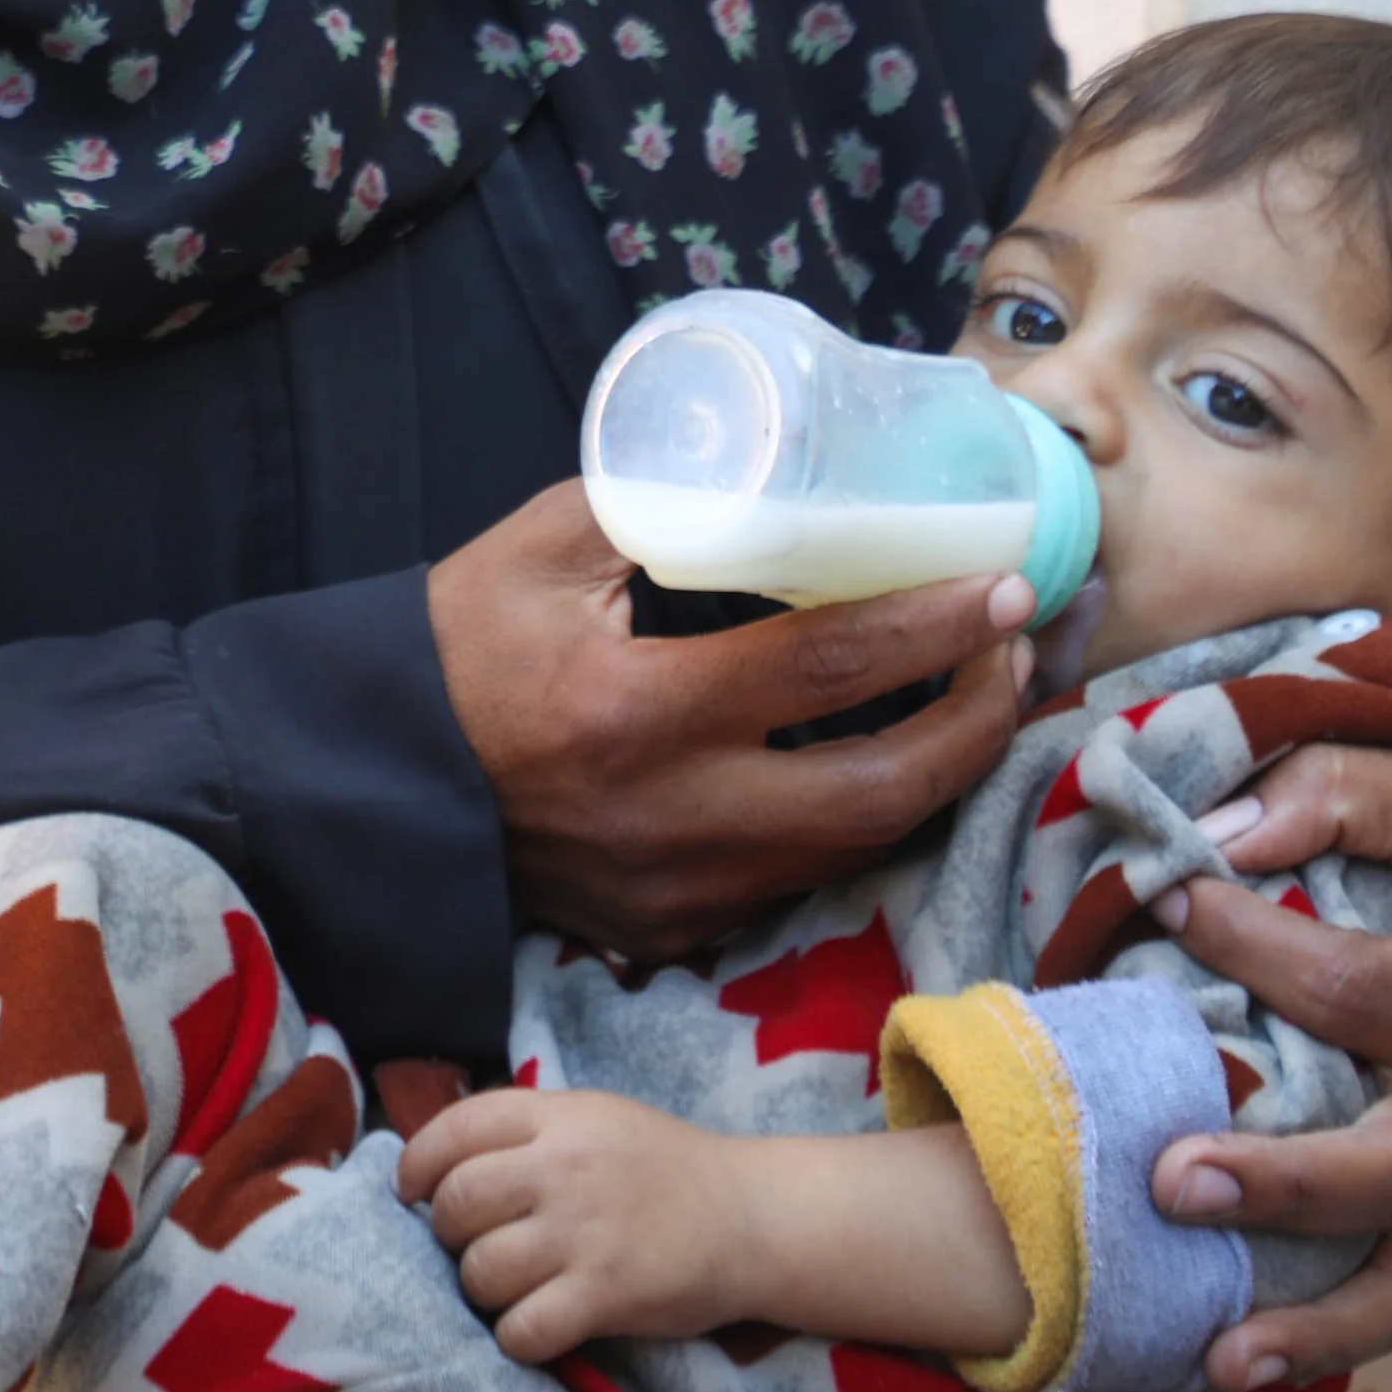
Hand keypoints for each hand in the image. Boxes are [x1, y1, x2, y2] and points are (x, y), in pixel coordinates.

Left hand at [398, 1083, 751, 1362]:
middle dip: (449, 1234)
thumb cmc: (664, 1168)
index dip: (417, 1164)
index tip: (410, 1193)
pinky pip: (522, 1330)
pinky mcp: (605, 1295)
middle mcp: (563, 1168)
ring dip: (483, 1289)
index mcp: (557, 1117)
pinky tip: (538, 1326)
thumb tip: (442, 1163)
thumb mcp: (595, 1119)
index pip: (455, 1130)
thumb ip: (527, 1133)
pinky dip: (518, 1337)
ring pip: (479, 1272)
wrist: (749, 1217)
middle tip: (474, 1245)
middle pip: (456, 1204)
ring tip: (512, 1288)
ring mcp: (583, 1233)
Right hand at [426, 480, 1034, 962]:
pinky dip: (860, 817)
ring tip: (984, 696)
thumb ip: (657, 505)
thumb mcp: (541, 548)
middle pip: (880, 788)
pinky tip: (894, 757)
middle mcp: (672, 818)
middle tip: (1024, 649)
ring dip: (938, 774)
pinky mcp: (671, 926)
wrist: (367, 780)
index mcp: (636, 710)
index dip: (936, 625)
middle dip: (978, 720)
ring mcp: (677, 889)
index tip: (1006, 583)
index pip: (829, 665)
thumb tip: (764, 465)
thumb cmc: (453, 648)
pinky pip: (797, 875)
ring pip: (853, 846)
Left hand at [1148, 745, 1391, 1390]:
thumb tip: (1221, 840)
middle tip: (1171, 1179)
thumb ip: (1337, 796)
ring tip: (1214, 1352)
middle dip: (1280, 1183)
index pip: (1349, 987)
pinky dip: (1330, 1343)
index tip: (1166, 897)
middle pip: (1389, 1170)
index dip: (1246, 939)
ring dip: (1311, 1325)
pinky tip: (1240, 1359)